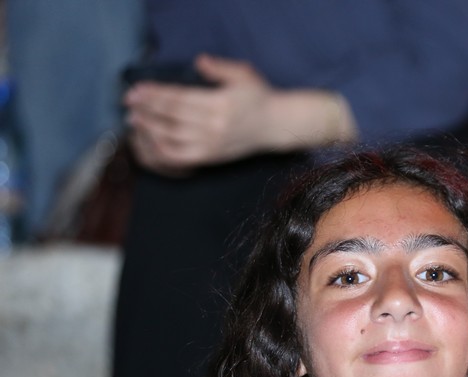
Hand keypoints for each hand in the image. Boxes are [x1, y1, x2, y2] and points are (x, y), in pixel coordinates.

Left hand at [123, 54, 274, 173]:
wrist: (276, 127)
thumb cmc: (259, 98)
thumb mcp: (244, 75)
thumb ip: (220, 68)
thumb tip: (199, 62)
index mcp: (220, 105)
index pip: (179, 99)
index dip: (154, 94)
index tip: (136, 89)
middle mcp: (214, 128)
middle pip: (171, 118)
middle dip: (146, 110)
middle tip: (128, 102)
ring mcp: (211, 146)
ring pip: (171, 139)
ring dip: (149, 130)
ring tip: (134, 120)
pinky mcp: (210, 159)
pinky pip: (179, 158)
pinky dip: (161, 150)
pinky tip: (151, 141)